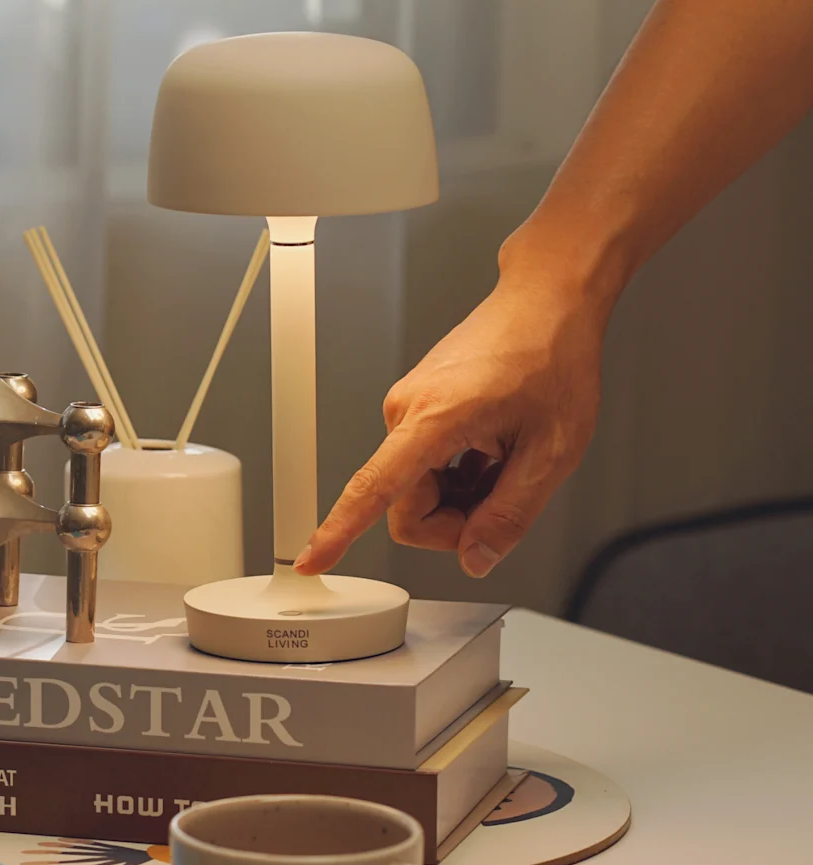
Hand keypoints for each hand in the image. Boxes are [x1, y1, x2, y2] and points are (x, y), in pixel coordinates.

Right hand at [295, 269, 608, 578]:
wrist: (546, 303)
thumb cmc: (552, 357)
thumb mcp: (552, 451)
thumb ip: (510, 514)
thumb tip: (475, 558)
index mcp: (434, 417)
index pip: (374, 488)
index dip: (340, 532)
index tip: (311, 561)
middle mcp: (407, 410)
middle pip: (406, 505)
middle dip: (454, 521)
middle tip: (505, 496)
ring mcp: (409, 406)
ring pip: (418, 488)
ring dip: (462, 494)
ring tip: (506, 460)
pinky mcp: (418, 405)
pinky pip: (424, 464)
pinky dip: (459, 473)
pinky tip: (494, 450)